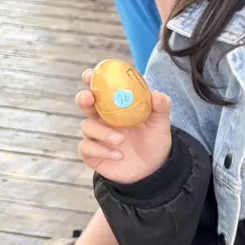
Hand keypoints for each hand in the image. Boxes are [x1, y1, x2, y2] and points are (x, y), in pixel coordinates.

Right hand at [76, 70, 172, 184]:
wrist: (153, 169)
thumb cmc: (154, 141)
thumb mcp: (161, 124)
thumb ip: (161, 107)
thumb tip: (156, 94)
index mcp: (116, 107)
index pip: (101, 89)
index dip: (92, 79)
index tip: (90, 74)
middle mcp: (102, 119)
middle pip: (85, 103)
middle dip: (84, 98)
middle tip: (90, 97)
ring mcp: (95, 136)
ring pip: (87, 127)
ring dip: (102, 132)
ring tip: (121, 140)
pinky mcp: (92, 154)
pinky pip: (87, 148)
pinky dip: (101, 150)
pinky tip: (118, 155)